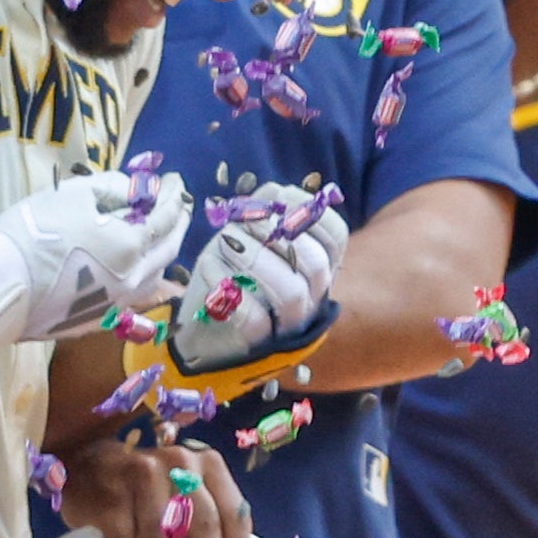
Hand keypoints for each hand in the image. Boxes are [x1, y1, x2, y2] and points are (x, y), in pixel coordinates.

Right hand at [0, 170, 191, 349]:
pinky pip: (135, 297)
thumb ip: (113, 188)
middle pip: (168, 249)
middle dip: (177, 223)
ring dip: (164, 253)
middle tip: (178, 205)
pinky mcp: (98, 320)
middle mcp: (134, 279)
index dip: (172, 195)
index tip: (174, 179)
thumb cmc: (37, 233)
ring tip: (162, 237)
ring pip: (154, 277)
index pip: (164, 216)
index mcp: (132, 246)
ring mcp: (117, 304)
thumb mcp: (75, 194)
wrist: (3, 288)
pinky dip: (145, 279)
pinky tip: (141, 275)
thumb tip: (135, 190)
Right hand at [58, 433, 251, 537]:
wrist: (90, 464)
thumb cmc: (150, 487)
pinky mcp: (110, 497)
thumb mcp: (185, 489)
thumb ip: (207, 520)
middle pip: (201, 520)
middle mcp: (178, 465)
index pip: (232, 511)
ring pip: (162, 533)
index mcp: (206, 464)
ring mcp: (141, 477)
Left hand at [170, 188, 347, 374]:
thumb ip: (265, 212)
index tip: (276, 196)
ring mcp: (287, 326)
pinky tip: (209, 265)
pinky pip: (254, 320)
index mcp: (317, 269)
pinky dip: (230, 289)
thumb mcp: (247, 237)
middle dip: (278, 232)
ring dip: (257, 258)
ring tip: (225, 240)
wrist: (201, 331)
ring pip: (291, 293)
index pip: (336, 237)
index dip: (310, 210)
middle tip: (243, 220)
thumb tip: (275, 193)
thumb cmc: (230, 276)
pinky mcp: (257, 345)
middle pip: (317, 264)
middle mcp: (311, 299)